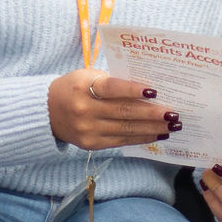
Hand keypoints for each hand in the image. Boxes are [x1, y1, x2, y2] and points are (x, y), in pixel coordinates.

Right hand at [47, 69, 179, 149]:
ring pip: (126, 129)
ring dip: (152, 128)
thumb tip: (147, 90)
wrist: (47, 112)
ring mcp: (88, 130)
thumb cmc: (75, 88)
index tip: (154, 91)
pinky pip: (121, 141)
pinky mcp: (91, 144)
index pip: (112, 88)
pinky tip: (157, 134)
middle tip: (174, 113)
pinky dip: (141, 138)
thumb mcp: (88, 76)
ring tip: (172, 125)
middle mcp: (85, 110)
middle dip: (152, 113)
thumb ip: (113, 82)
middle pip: (124, 112)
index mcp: (84, 87)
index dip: (133, 90)